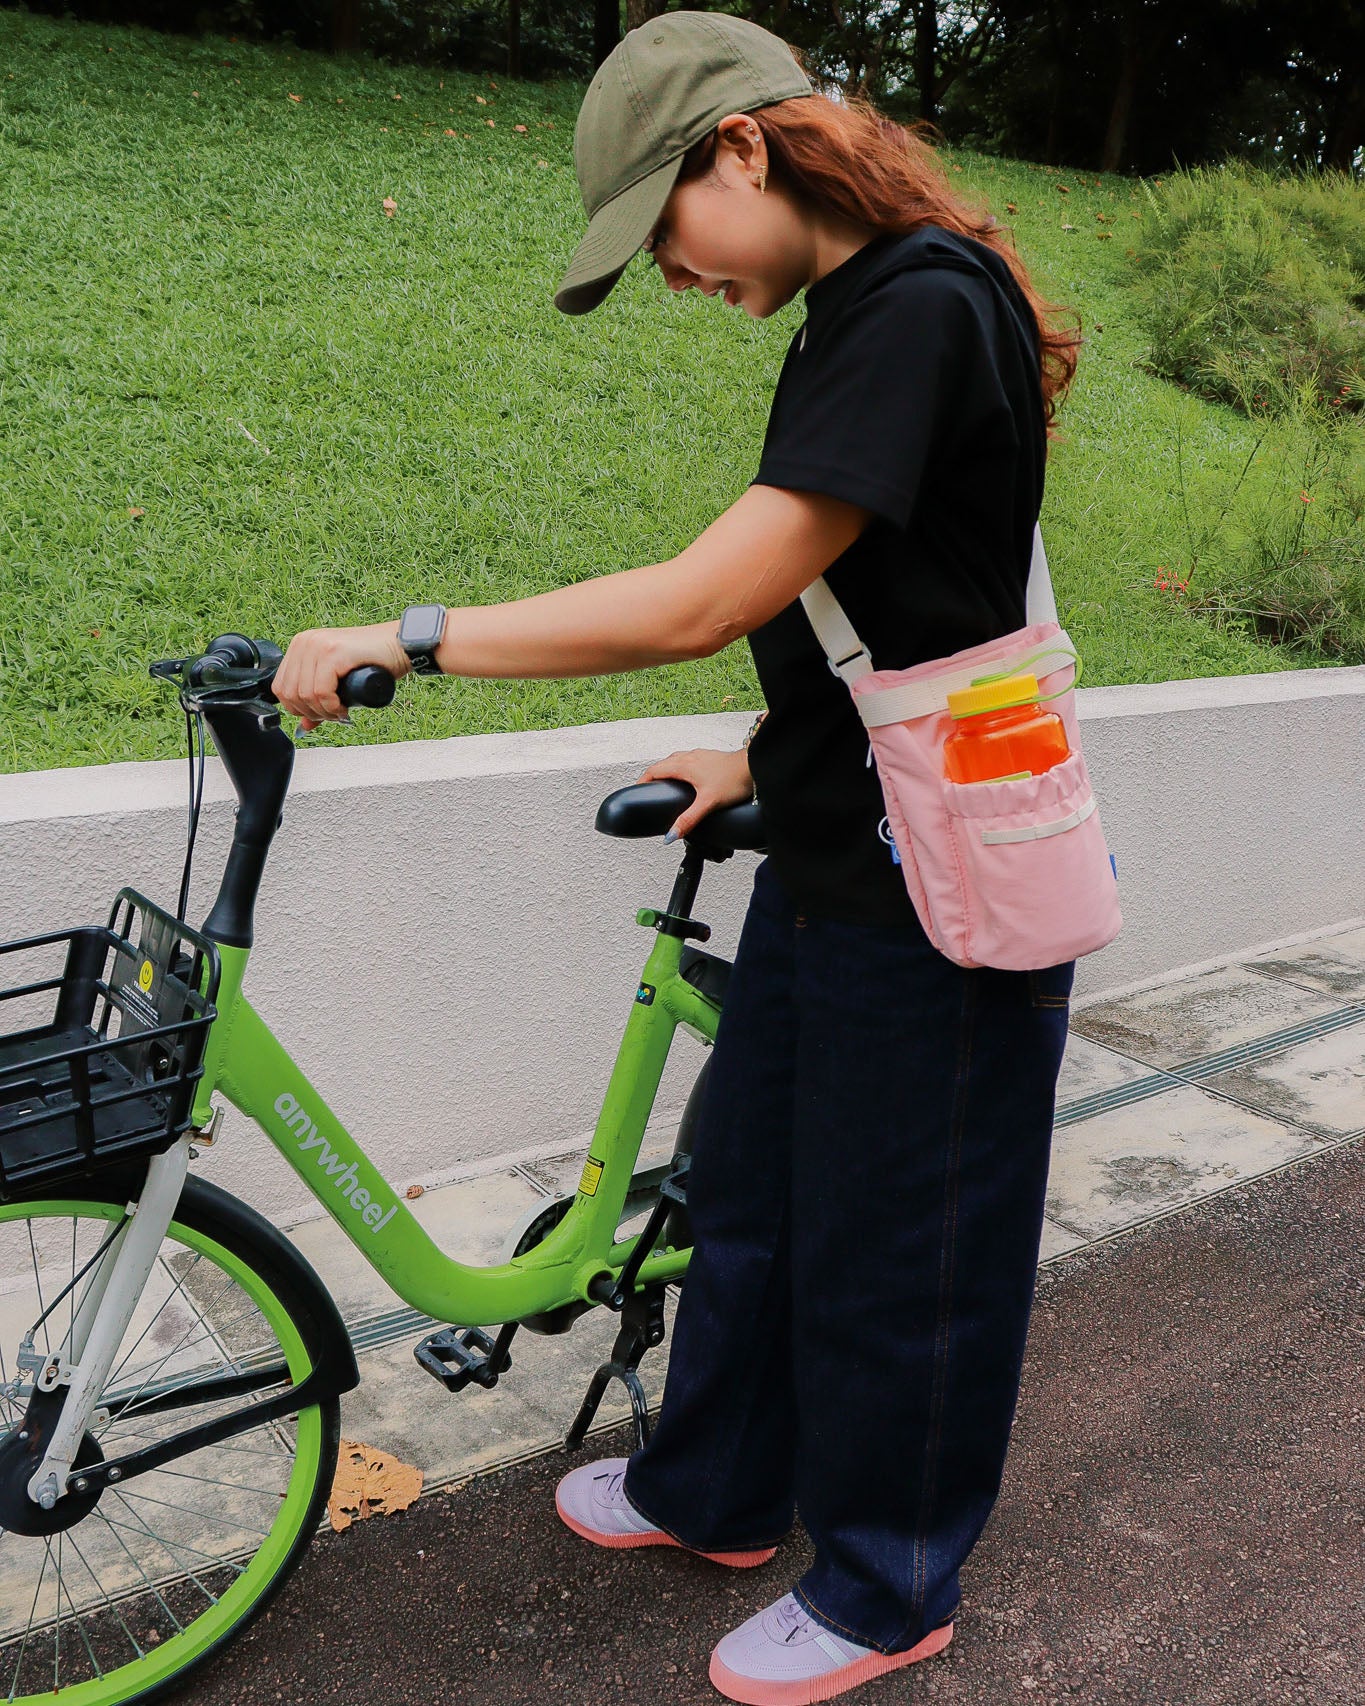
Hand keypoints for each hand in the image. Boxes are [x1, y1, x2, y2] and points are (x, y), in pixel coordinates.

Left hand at [273, 622, 410, 730]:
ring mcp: (318, 645)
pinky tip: (344, 707)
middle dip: (312, 713)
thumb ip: (318, 699)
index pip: (281, 688)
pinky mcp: (333, 652)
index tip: (320, 714)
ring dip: (324, 712)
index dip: (298, 709)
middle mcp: (305, 642)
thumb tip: (304, 725)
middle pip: (291, 693)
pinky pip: (321, 691)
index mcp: (301, 645)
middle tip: (334, 715)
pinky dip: (332, 706)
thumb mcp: (338, 680)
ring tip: (341, 712)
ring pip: (305, 695)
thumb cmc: (373, 660)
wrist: (400, 644)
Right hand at [637, 747, 753, 841]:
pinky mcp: (710, 757)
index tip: (637, 792)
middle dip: (653, 777)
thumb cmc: (734, 780)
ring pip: (676, 760)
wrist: (754, 766)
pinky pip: (688, 760)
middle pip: (662, 765)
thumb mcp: (708, 803)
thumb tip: (670, 834)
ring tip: (666, 786)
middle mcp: (689, 757)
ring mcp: (700, 755)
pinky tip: (690, 780)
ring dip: (667, 771)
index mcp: (683, 765)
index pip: (653, 771)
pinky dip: (681, 769)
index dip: (642, 781)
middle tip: (649, 791)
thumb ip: (688, 819)